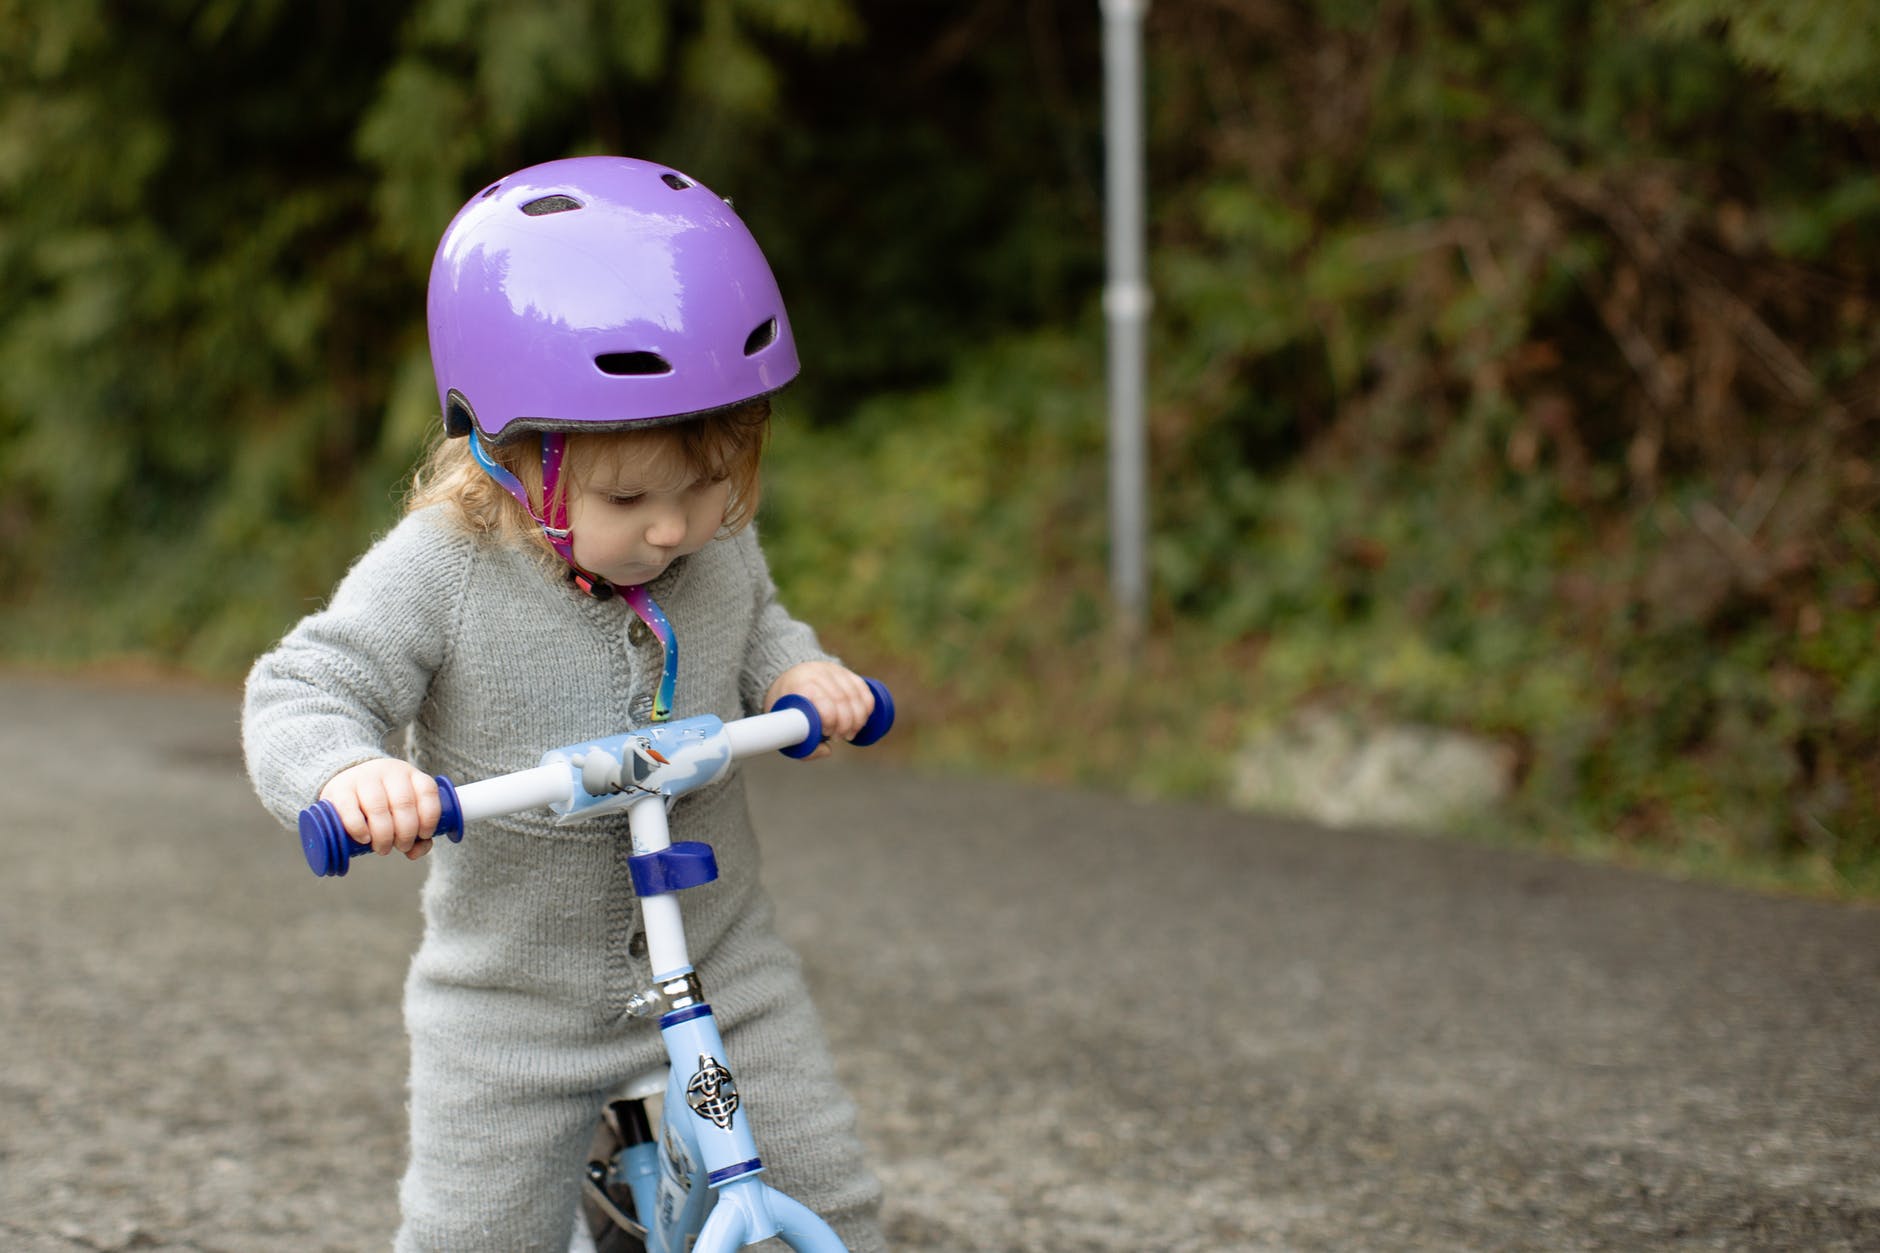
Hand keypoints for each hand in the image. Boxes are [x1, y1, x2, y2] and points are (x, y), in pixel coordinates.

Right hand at [318, 758, 441, 859]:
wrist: (346, 785)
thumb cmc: (383, 805)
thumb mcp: (403, 811)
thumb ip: (416, 833)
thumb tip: (414, 852)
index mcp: (410, 775)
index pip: (427, 791)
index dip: (429, 818)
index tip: (424, 835)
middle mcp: (389, 772)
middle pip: (403, 803)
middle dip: (406, 833)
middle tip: (401, 847)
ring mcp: (363, 777)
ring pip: (378, 808)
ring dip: (384, 835)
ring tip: (383, 849)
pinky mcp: (339, 789)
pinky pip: (349, 809)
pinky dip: (359, 828)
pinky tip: (365, 839)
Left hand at [766, 662, 875, 761]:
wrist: (787, 678)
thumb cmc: (787, 706)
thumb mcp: (785, 726)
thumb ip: (804, 746)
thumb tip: (828, 750)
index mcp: (800, 684)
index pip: (824, 702)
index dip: (831, 722)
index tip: (828, 734)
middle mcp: (818, 673)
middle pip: (842, 700)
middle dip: (847, 724)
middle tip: (842, 737)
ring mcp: (833, 670)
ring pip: (855, 695)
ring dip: (859, 718)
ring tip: (851, 732)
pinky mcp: (845, 671)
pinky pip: (863, 688)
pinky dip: (867, 705)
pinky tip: (863, 718)